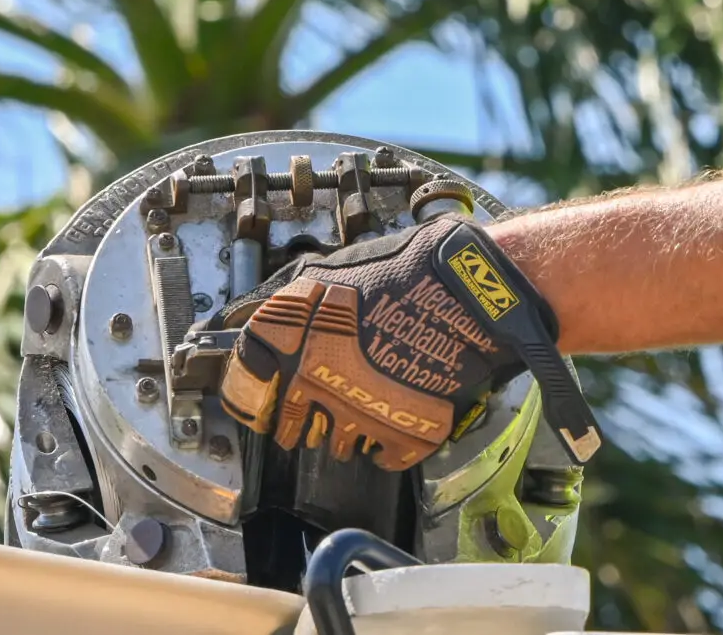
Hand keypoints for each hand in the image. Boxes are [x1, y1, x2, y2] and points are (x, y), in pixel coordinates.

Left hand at [219, 215, 550, 470]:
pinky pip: (379, 455)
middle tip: (322, 394)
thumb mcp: (337, 267)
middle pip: (285, 422)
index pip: (242, 378)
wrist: (480, 289)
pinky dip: (386, 441)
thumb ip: (287, 296)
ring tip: (370, 396)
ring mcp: (360, 412)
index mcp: (296, 335)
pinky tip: (398, 411)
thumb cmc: (414, 268)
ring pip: (332, 442)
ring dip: (344, 426)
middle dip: (298, 413)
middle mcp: (319, 380)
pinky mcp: (402, 436)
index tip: (255, 389)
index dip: (245, 385)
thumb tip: (245, 315)